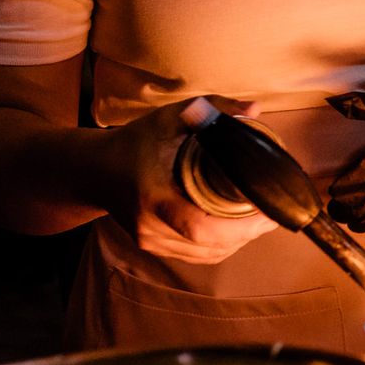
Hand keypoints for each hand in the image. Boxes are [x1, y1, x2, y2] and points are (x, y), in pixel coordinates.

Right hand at [100, 96, 279, 263]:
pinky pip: (196, 255)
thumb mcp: (169, 118)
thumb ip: (212, 110)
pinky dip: (220, 246)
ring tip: (261, 221)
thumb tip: (253, 109)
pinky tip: (238, 232)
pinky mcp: (153, 247)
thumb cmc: (133, 142)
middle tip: (273, 214)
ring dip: (237, 242)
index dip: (239, 227)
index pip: (201, 227)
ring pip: (206, 254)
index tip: (267, 212)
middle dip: (248, 234)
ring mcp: (150, 241)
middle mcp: (150, 227)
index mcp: (154, 197)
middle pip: (210, 246)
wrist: (92, 170)